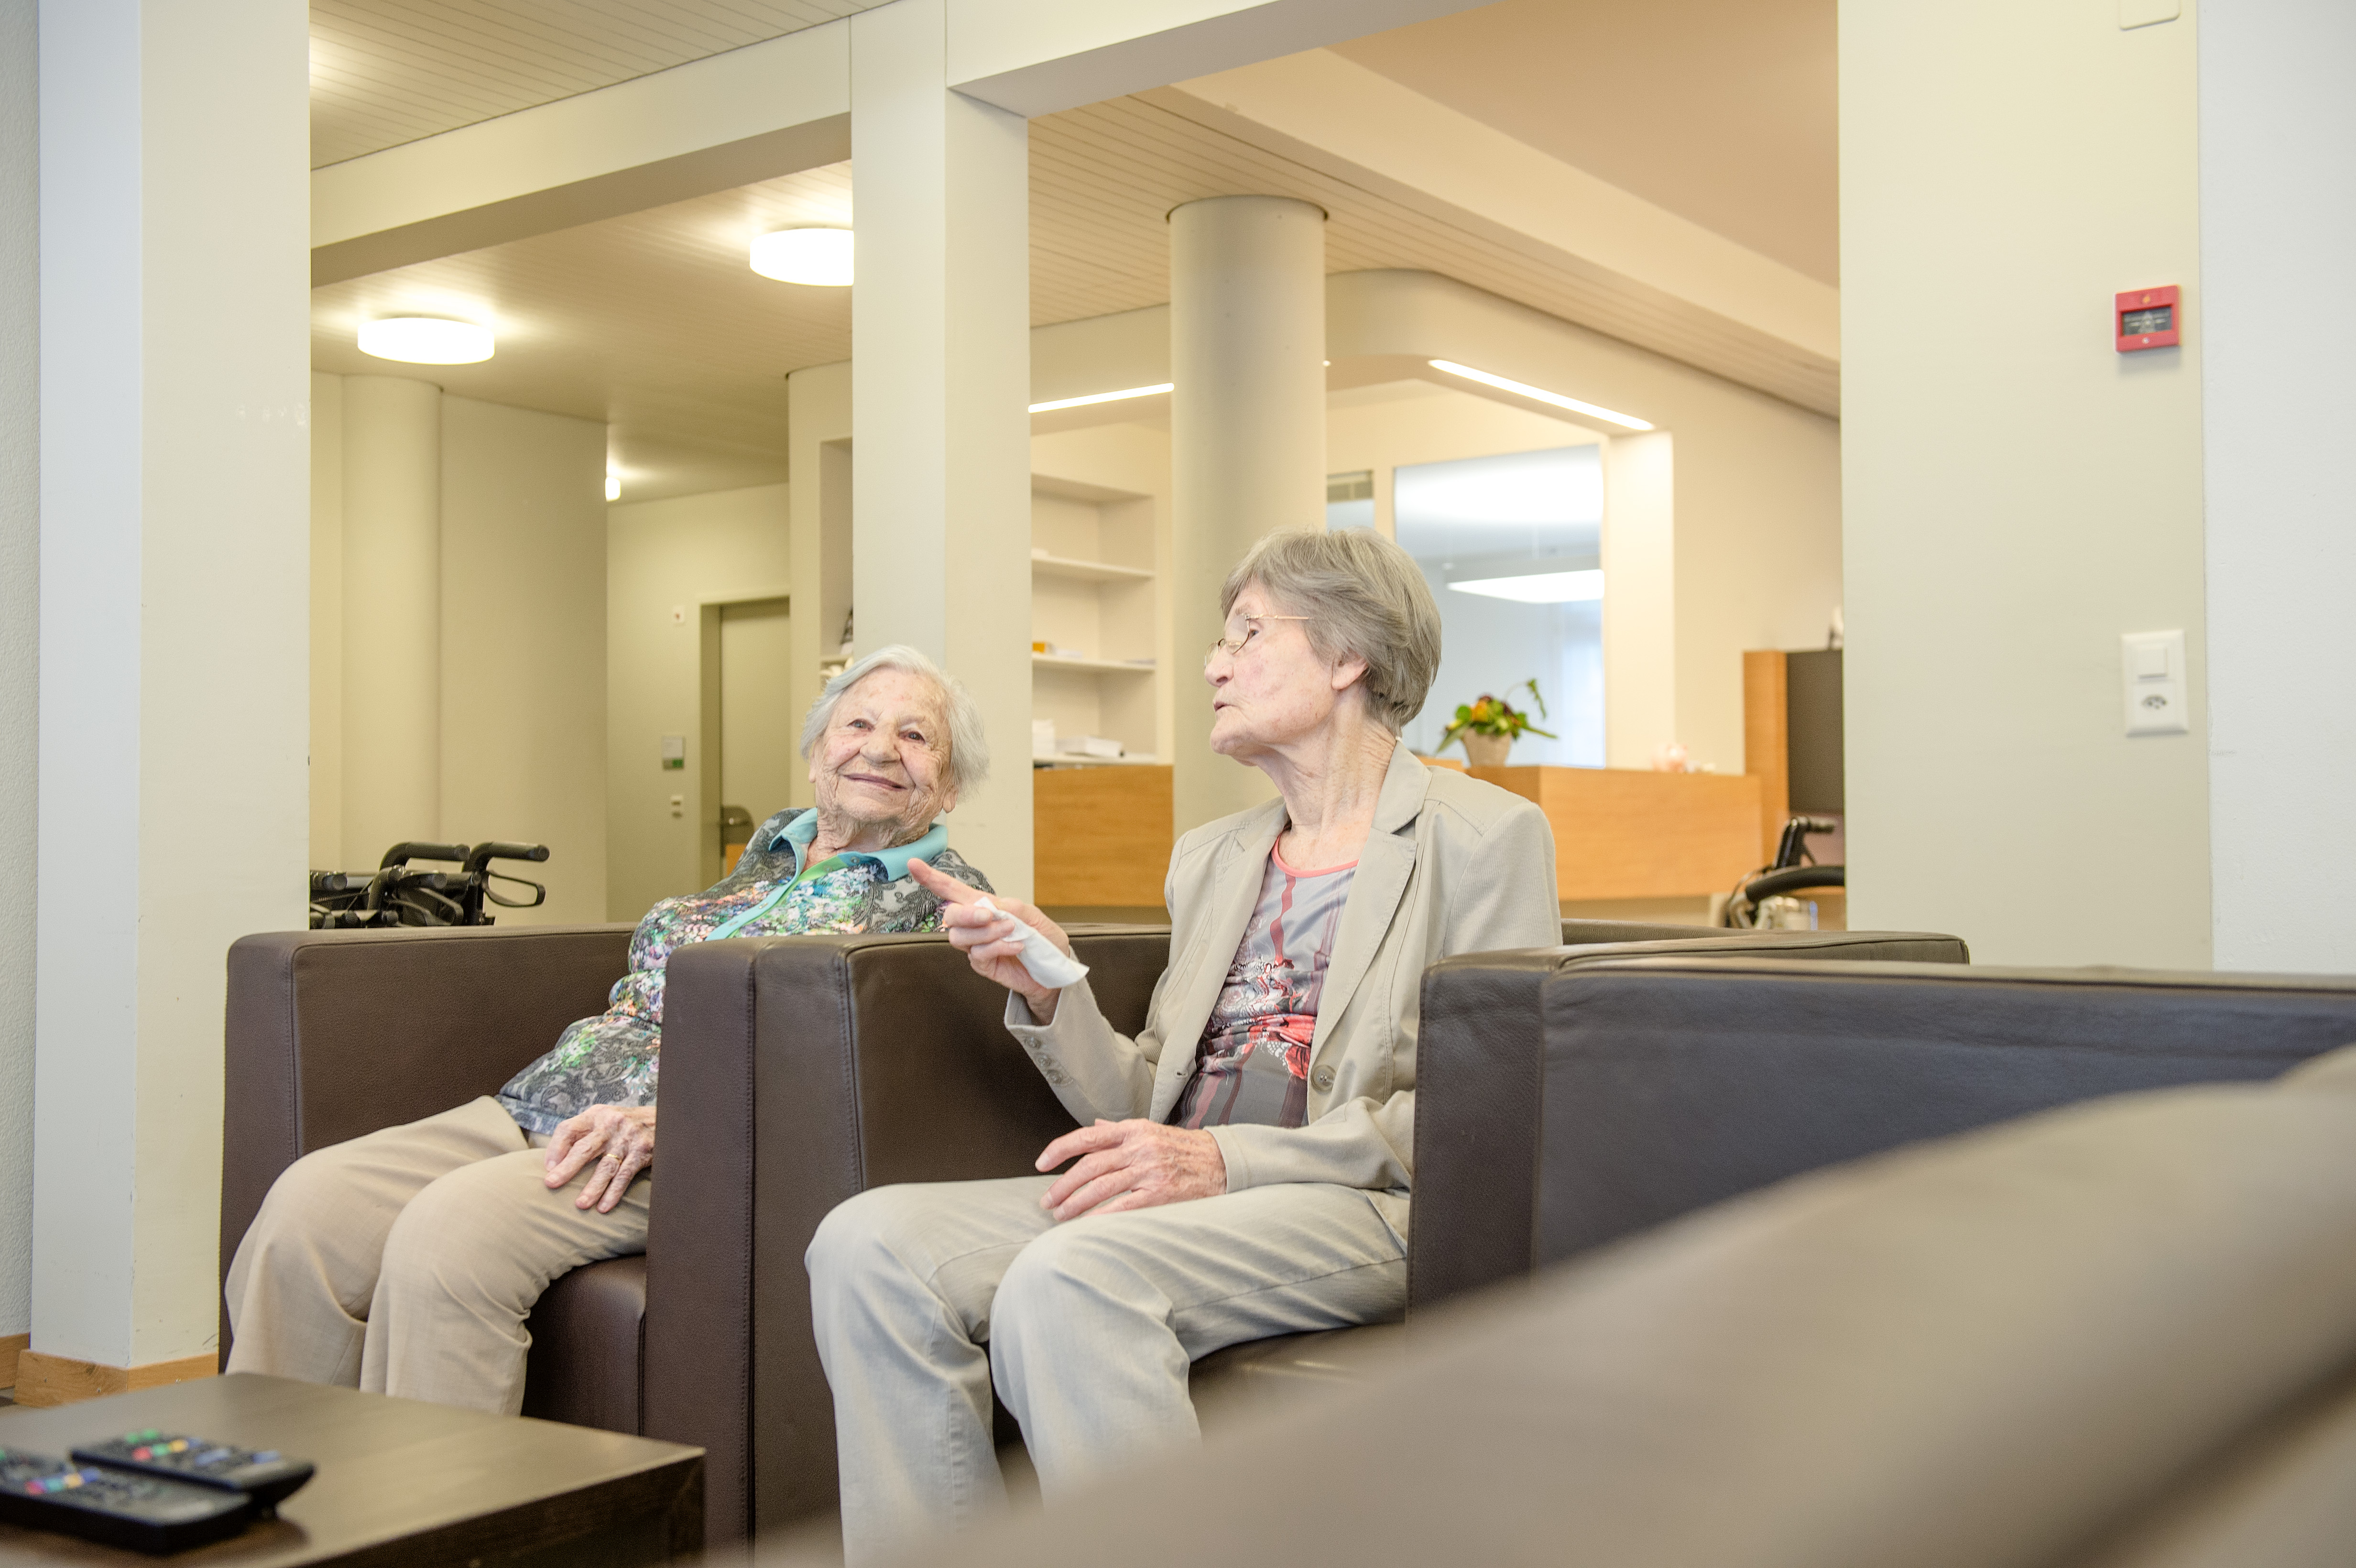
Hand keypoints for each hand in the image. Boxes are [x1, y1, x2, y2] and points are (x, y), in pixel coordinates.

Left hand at [544, 1105, 656, 1213]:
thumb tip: (554, 1162)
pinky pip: (625, 1175)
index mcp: (596, 1115)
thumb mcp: (604, 1119)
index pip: (569, 1129)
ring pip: (606, 1166)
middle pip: (584, 1148)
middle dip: (567, 1168)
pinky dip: (614, 1192)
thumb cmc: (625, 1123)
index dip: (555, 1148)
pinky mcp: (643, 1151)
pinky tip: (604, 1206)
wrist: (664, 1117)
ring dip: (593, 1187)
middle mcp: (611, 1124)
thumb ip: (583, 1133)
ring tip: (581, 1204)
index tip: (548, 1168)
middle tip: (551, 1183)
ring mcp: (628, 1138)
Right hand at [908, 858, 1072, 1022]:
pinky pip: (978, 954)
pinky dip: (998, 947)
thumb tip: (993, 906)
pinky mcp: (983, 966)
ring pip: (960, 937)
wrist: (1055, 972)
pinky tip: (1016, 946)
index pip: (953, 891)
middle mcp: (975, 926)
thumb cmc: (1044, 941)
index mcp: (985, 907)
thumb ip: (1013, 907)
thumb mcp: (1035, 916)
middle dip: (967, 914)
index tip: (913, 863)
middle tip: (990, 915)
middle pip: (951, 916)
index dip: (932, 878)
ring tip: (1011, 930)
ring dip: (986, 932)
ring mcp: (977, 947)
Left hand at [1035, 1119, 1226, 1220]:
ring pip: (1101, 1187)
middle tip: (1046, 1201)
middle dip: (1062, 1185)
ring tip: (1060, 1215)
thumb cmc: (1184, 1149)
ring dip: (1075, 1203)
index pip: (1087, 1136)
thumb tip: (1095, 1125)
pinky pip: (1123, 1206)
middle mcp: (1139, 1147)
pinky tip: (1086, 1225)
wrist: (1222, 1162)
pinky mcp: (1160, 1192)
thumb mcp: (1151, 1131)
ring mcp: (1149, 1170)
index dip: (1060, 1149)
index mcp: (1133, 1129)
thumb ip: (1120, 1131)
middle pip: (1089, 1165)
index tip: (1041, 1163)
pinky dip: (1101, 1217)